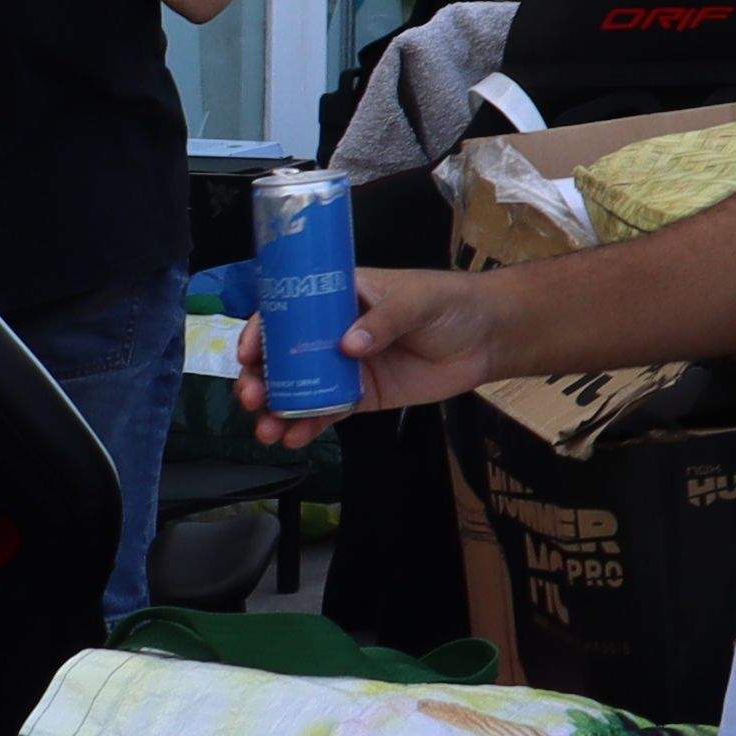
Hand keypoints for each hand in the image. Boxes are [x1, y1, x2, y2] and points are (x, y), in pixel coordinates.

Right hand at [251, 265, 513, 442]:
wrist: (488, 338)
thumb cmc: (453, 304)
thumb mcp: (421, 300)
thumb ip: (387, 319)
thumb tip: (348, 346)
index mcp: (340, 297)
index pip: (289, 310)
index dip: (261, 330)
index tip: (248, 353)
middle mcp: (332, 332)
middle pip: (281, 356)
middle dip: (260, 378)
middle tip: (253, 398)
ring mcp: (343, 367)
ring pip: (297, 389)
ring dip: (275, 410)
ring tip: (266, 429)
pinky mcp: (360, 396)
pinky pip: (324, 413)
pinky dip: (305, 427)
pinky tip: (293, 439)